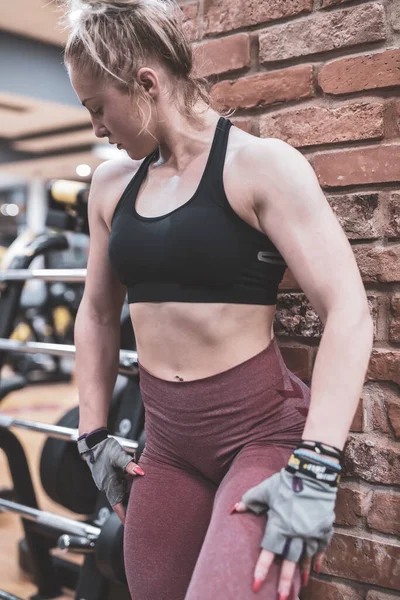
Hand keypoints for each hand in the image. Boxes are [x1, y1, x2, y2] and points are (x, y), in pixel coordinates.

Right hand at [79, 436, 144, 523]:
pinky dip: (130, 478)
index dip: (124, 516)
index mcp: (109, 485)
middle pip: (123, 498)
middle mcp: (109, 485)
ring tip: (142, 485)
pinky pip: (122, 480)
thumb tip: (141, 472)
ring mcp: (110, 480)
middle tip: (143, 509)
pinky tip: (136, 469)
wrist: (93, 442)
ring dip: (132, 487)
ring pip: (124, 488)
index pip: (117, 506)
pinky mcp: (111, 474)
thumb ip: (129, 465)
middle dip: (132, 502)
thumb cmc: (104, 449)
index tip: (130, 526)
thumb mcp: (118, 456)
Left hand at [230, 468, 336, 598]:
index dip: (261, 569)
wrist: (314, 473)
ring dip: (302, 573)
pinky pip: (320, 549)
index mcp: (280, 525)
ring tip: (300, 588)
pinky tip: (315, 570)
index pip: (268, 552)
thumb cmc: (286, 482)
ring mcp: (312, 533)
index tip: (255, 584)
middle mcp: (296, 533)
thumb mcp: (265, 490)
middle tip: (281, 598)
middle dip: (285, 581)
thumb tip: (232, 510)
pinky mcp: (324, 529)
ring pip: (306, 558)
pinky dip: (317, 560)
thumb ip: (249, 502)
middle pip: (289, 562)